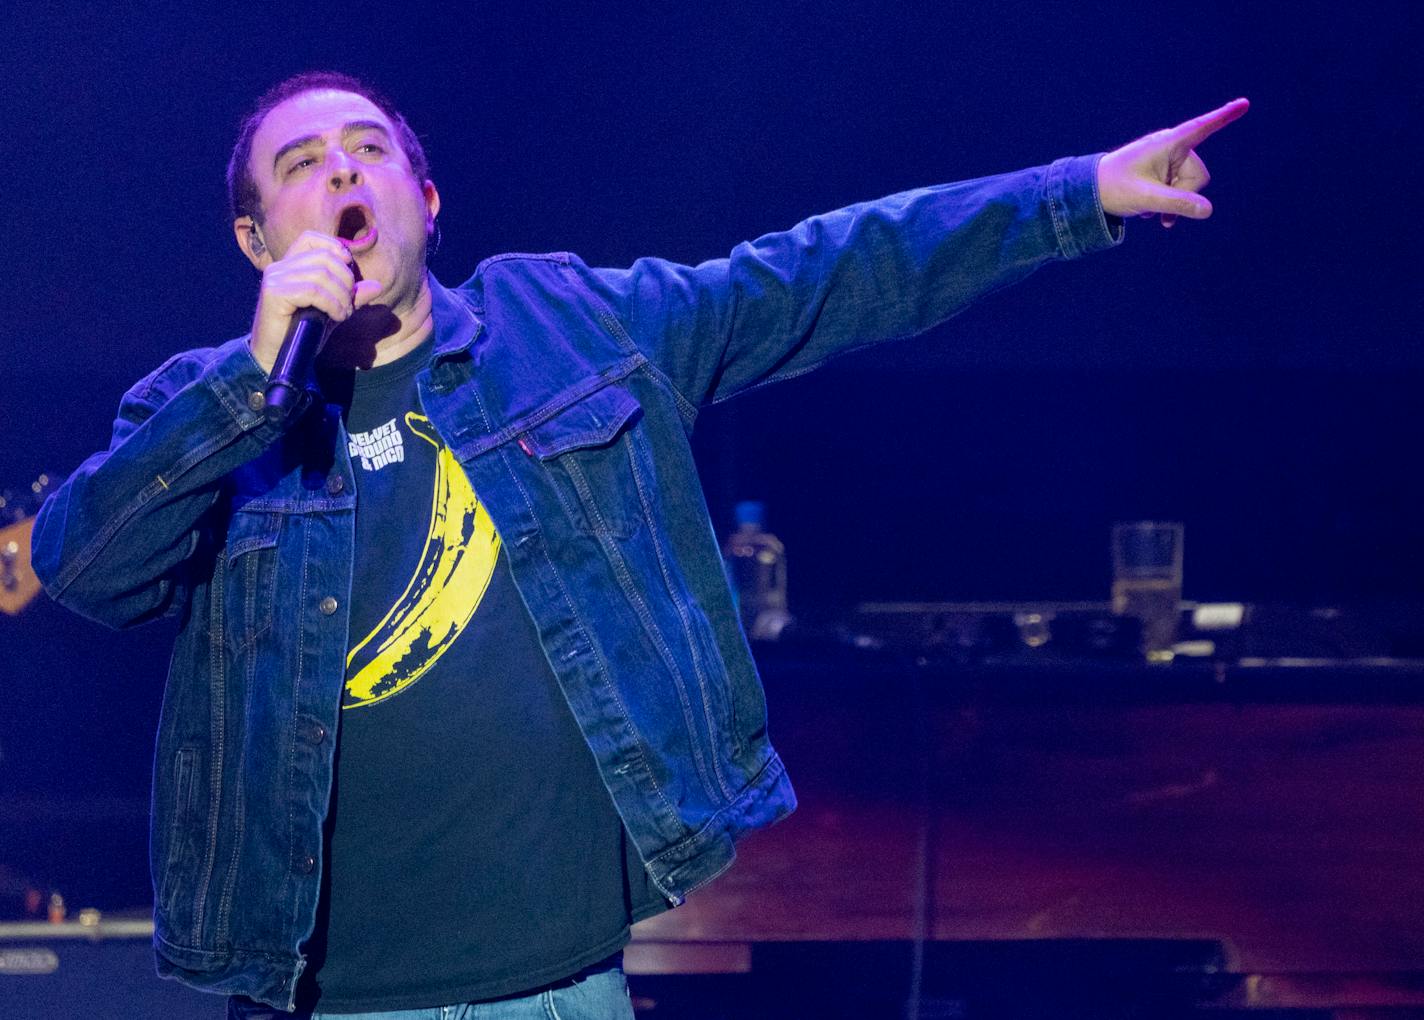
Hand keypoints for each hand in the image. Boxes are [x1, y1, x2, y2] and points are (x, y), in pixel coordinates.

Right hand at [249, 231, 383, 372]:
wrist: (277, 358)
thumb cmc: (304, 334)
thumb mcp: (332, 311)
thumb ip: (351, 297)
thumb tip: (377, 286)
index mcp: (290, 265)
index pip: (311, 238)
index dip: (334, 247)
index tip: (349, 268)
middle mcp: (279, 268)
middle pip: (324, 257)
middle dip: (345, 280)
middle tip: (348, 304)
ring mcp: (274, 279)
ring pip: (321, 274)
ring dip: (341, 296)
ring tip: (342, 314)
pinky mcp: (273, 293)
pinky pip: (312, 290)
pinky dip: (332, 304)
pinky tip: (335, 317)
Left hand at [1097, 98, 1248, 228]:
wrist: (1089, 192)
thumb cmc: (1114, 188)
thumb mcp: (1146, 199)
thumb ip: (1177, 204)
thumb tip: (1207, 210)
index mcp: (1167, 143)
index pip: (1201, 128)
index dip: (1224, 117)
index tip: (1244, 103)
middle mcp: (1171, 147)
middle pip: (1198, 176)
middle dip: (1182, 195)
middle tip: (1155, 206)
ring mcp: (1169, 160)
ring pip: (1190, 186)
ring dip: (1173, 202)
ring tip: (1148, 208)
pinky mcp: (1164, 171)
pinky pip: (1180, 190)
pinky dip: (1168, 202)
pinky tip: (1149, 211)